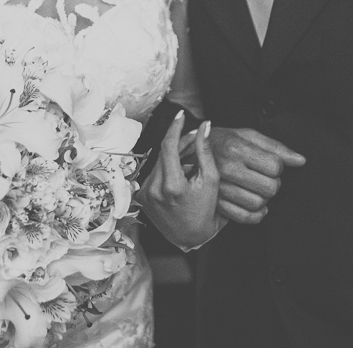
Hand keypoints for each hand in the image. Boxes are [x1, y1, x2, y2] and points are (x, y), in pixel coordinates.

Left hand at [142, 111, 221, 249]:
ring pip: (159, 162)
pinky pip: (154, 174)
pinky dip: (167, 168)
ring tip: (191, 156)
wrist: (191, 238)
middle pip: (164, 153)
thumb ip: (205, 151)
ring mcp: (146, 194)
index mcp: (171, 186)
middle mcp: (154, 190)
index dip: (175, 128)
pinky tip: (180, 170)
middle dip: (179, 142)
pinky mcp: (142, 197)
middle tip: (195, 137)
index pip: (168, 146)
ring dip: (173, 155)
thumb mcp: (211, 180)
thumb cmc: (205, 211)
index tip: (181, 115)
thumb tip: (204, 126)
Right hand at [182, 127, 304, 224]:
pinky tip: (257, 206)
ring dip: (264, 198)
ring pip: (259, 204)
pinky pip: (245, 217)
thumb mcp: (248, 135)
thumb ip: (276, 147)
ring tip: (256, 187)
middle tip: (264, 176)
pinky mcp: (217, 203)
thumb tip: (300, 160)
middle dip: (273, 183)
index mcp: (236, 149)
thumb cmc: (222, 141)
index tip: (269, 163)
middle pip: (270, 188)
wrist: (192, 151)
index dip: (277, 166)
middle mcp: (227, 169)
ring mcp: (221, 188)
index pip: (275, 167)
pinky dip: (256, 215)